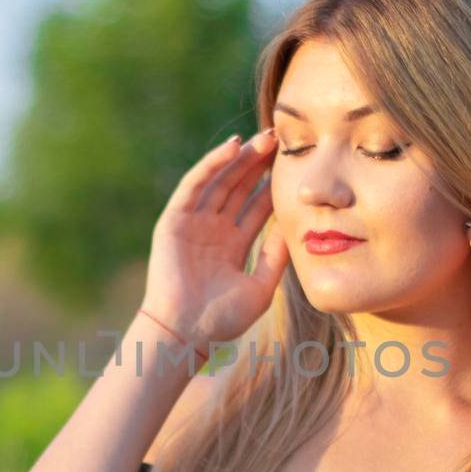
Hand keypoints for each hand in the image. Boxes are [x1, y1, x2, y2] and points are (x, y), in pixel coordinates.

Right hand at [141, 128, 289, 353]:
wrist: (185, 332)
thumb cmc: (222, 319)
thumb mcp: (261, 287)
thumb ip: (276, 257)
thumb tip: (295, 229)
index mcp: (233, 244)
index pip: (257, 206)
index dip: (274, 185)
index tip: (296, 165)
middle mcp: (213, 229)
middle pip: (239, 187)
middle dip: (259, 164)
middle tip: (280, 140)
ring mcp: (192, 222)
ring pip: (220, 181)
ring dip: (240, 158)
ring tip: (262, 139)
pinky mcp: (174, 219)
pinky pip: (195, 184)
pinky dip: (212, 164)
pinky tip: (233, 148)